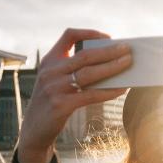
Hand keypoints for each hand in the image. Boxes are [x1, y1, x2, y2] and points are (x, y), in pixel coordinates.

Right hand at [16, 28, 131, 162]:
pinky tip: (121, 89)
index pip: (68, 36)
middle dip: (109, 51)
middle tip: (127, 49)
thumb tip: (108, 64)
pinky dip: (108, 91)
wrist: (34, 130)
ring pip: (89, 73)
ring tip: (127, 64)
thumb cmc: (51, 104)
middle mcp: (51, 71)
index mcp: (49, 61)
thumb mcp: (55, 81)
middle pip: (85, 55)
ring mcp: (55, 88)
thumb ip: (73, 71)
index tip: (107, 37)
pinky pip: (90, 95)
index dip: (89, 33)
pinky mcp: (61, 105)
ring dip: (112, 67)